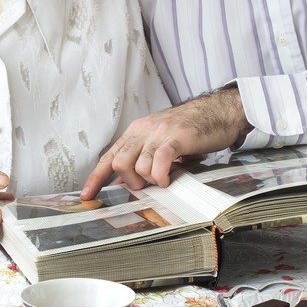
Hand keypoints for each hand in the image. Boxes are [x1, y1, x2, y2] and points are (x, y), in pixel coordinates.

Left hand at [82, 86, 251, 196]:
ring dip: (149, 180)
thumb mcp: (162, 140)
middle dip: (131, 182)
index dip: (96, 177)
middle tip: (149, 184)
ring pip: (138, 166)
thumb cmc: (192, 128)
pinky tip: (169, 178)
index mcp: (137, 130)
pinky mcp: (177, 138)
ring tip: (164, 179)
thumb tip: (127, 181)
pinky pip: (159, 162)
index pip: (109, 156)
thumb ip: (144, 156)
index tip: (87, 195)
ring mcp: (160, 132)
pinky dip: (161, 176)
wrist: (219, 111)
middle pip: (120, 162)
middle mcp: (144, 129)